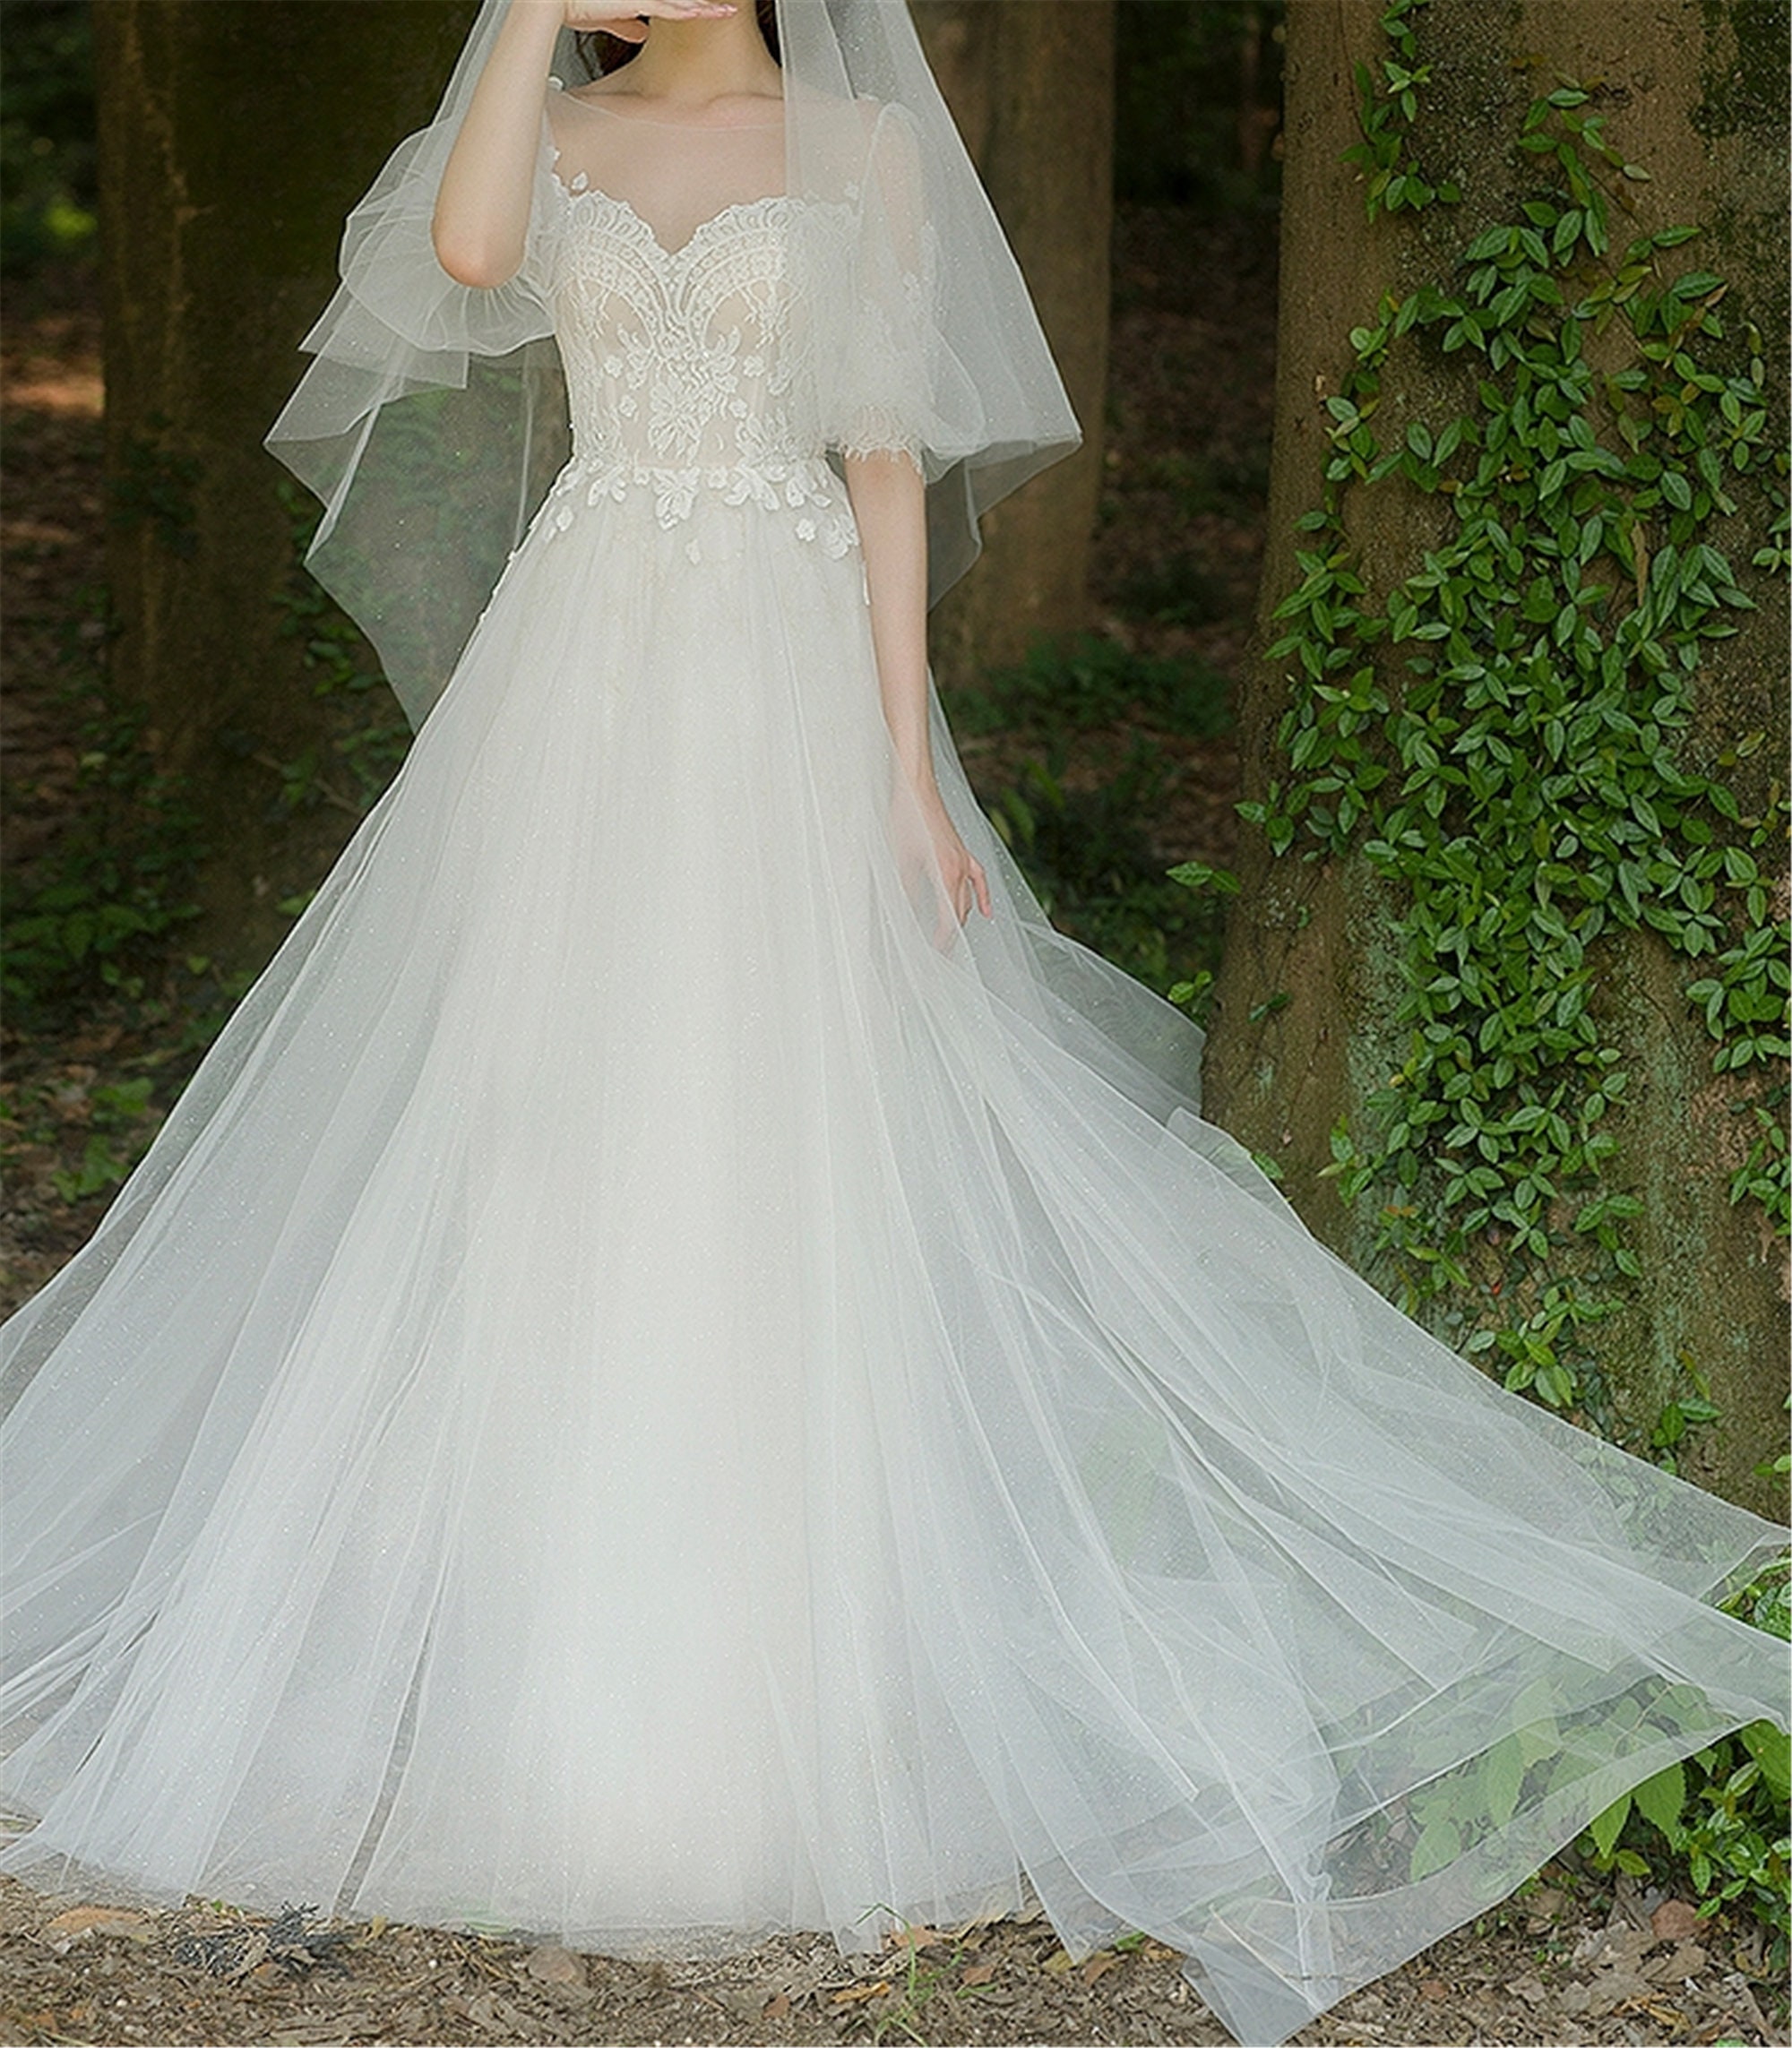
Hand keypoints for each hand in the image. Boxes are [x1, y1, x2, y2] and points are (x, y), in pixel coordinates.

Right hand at [556, 0, 736, 39]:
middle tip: (728, 9)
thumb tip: (642, 33)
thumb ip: (626, 24)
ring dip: (706, 7)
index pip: (671, 0)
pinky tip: (704, 12)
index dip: (694, 5)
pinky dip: (688, 11)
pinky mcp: (636, 1)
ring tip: (728, 10)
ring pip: (681, 0)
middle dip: (705, 4)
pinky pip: (668, 7)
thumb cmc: (572, 5)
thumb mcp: (605, 18)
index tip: (712, 8)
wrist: (553, 2)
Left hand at [891, 785, 990, 949]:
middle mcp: (959, 869)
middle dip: (952, 935)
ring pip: (968, 899)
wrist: (916, 788)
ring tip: (953, 937)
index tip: (936, 953)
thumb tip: (906, 914)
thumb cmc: (905, 819)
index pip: (948, 917)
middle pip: (960, 912)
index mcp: (945, 874)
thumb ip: (906, 890)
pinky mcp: (962, 852)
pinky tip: (986, 913)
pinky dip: (983, 897)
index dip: (943, 938)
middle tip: (942, 954)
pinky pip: (978, 880)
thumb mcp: (900, 860)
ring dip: (962, 919)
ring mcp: (964, 860)